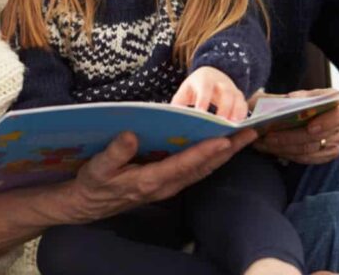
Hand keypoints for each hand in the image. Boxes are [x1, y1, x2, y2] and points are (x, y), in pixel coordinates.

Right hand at [60, 129, 256, 223]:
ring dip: (225, 154)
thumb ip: (115, 153)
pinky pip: (196, 170)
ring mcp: (168, 185)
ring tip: (244, 137)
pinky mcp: (167, 182)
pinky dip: (212, 158)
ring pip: (203, 170)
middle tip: (250, 133)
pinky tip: (221, 147)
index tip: (224, 139)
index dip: (205, 151)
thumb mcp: (97, 168)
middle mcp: (165, 185)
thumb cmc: (93, 184)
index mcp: (150, 181)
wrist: (88, 205)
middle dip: (228, 151)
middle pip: (203, 167)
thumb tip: (130, 135)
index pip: (184, 164)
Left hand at [171, 66, 247, 121]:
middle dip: (224, 108)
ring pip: (237, 98)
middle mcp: (220, 83)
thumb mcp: (185, 91)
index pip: (204, 89)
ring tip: (234, 126)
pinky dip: (243, 115)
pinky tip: (240, 126)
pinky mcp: (239, 97)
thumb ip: (178, 103)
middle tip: (221, 122)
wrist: (211, 75)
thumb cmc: (195, 88)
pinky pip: (244, 105)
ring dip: (237, 112)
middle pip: (225, 93)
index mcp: (204, 80)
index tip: (201, 113)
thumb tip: (171, 118)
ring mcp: (232, 89)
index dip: (203, 100)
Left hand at [252, 89, 338, 164]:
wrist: (300, 113)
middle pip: (318, 136)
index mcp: (338, 103)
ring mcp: (336, 141)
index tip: (310, 128)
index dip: (326, 122)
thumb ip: (293, 97)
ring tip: (263, 141)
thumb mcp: (296, 94)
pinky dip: (287, 154)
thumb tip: (288, 100)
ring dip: (283, 147)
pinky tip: (271, 148)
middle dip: (290, 136)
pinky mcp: (327, 154)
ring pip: (308, 149)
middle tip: (268, 135)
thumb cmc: (298, 101)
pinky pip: (306, 158)